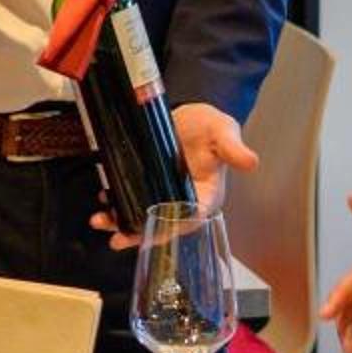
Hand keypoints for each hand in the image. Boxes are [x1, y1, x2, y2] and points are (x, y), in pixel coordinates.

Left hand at [94, 102, 257, 247]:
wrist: (187, 113)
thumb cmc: (209, 126)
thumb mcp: (223, 131)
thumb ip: (232, 148)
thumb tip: (251, 161)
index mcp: (205, 196)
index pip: (191, 218)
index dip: (173, 228)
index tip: (155, 233)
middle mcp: (182, 201)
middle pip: (161, 224)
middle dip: (139, 233)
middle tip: (118, 239)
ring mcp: (160, 194)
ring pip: (141, 215)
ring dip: (120, 221)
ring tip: (100, 221)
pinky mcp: (144, 184)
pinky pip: (128, 199)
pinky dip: (114, 203)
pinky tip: (102, 200)